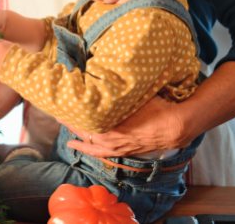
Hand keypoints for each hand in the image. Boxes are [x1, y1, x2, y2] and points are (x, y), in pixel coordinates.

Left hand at [63, 95, 191, 156]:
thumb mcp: (135, 97)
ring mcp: (118, 148)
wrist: (176, 126)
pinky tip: (86, 149)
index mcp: (112, 127)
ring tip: (68, 138)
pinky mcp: (125, 151)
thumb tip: (104, 80)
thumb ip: (117, 92)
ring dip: (79, 141)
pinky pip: (103, 154)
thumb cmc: (156, 108)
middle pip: (85, 133)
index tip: (62, 103)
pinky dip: (92, 151)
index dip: (72, 113)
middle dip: (71, 124)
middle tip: (58, 114)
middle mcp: (112, 140)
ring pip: (92, 147)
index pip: (85, 121)